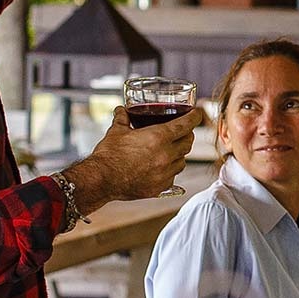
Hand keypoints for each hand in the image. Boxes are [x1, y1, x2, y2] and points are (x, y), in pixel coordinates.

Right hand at [71, 104, 202, 204]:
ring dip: (179, 154)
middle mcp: (165, 155)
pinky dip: (170, 170)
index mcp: (158, 137)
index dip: (194, 117)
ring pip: (182, 161)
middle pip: (188, 143)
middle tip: (182, 132)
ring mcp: (164, 173)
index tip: (197, 113)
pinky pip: (173, 176)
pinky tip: (161, 167)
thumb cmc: (108, 155)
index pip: (186, 124)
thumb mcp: (116, 131)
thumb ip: (122, 118)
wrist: (101, 180)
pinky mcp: (160, 187)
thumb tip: (122, 109)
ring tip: (171, 150)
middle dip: (187, 135)